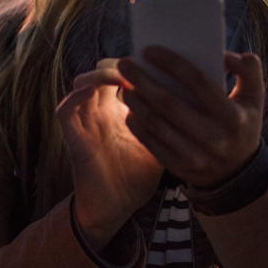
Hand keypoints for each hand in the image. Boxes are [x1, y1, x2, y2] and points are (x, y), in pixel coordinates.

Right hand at [56, 59, 163, 251]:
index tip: (158, 59)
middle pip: (103, 70)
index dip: (137, 62)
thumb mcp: (160, 140)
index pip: (123, 72)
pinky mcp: (74, 137)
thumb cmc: (139, 175)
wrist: (115, 208)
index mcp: (120, 107)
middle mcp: (100, 109)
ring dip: (101, 74)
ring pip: (83, 82)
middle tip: (141, 65)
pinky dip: (77, 96)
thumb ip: (170, 117)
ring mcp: (85, 121)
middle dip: (121, 63)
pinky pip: (65, 110)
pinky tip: (93, 90)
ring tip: (122, 76)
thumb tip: (201, 96)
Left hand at [117, 49, 263, 189]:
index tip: (149, 50)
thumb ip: (249, 70)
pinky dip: (138, 126)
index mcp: (232, 116)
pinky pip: (153, 145)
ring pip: (158, 125)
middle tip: (125, 63)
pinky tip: (129, 110)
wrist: (238, 174)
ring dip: (137, 103)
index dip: (171, 63)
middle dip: (143, 80)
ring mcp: (196, 156)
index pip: (197, 81)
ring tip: (124, 84)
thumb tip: (226, 55)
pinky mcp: (180, 168)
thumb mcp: (255, 97)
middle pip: (170, 103)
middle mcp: (214, 137)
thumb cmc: (242, 123)